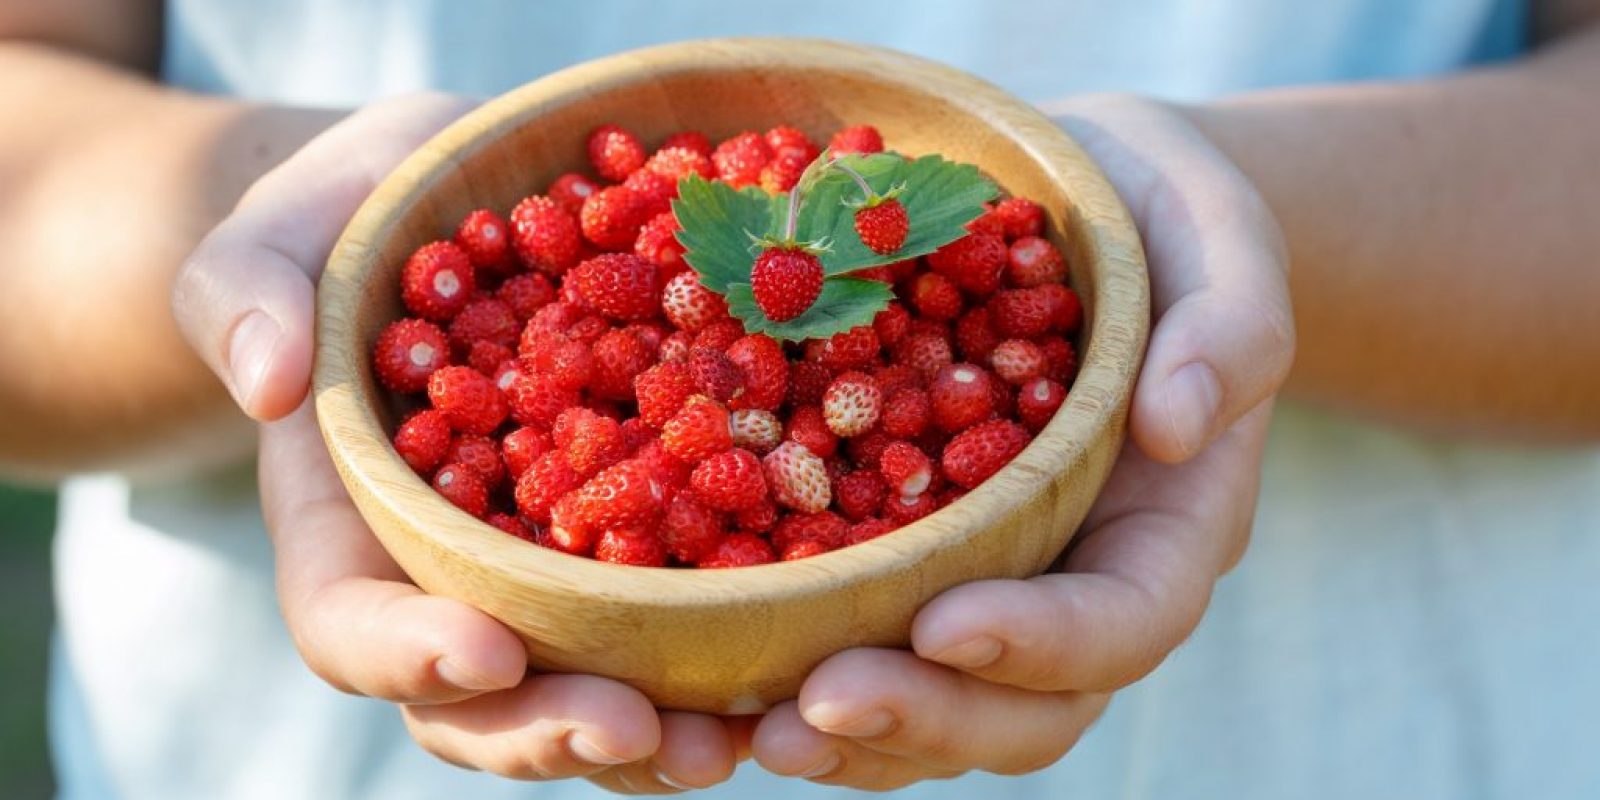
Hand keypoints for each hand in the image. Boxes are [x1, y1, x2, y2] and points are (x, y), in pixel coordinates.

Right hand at [172, 93, 738, 792]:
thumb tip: (267, 379)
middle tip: (642, 732)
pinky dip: (725, 645)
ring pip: (583, 683)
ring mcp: (546, 567)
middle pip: (480, 697)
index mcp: (347, 524)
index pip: (351, 624)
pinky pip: (674, 608)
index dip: (412, 655)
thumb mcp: (284, 228)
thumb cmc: (356, 217)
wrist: (461, 205)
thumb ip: (250, 290)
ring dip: (652, 732)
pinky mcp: (636, 534)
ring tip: (732, 738)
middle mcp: (448, 573)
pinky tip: (797, 651)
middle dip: (553, 729)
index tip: (492, 649)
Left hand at [750, 94, 1294, 788]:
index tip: (943, 626)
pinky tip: (717, 683)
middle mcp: (1080, 582)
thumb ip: (1230, 327)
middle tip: (814, 708)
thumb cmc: (1160, 221)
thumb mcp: (1219, 238)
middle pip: (1026, 707)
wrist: (1084, 210)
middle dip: (924, 718)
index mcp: (1168, 525)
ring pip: (941, 706)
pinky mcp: (915, 560)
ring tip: (756, 728)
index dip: (1042, 643)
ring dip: (853, 736)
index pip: (1126, 620)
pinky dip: (798, 676)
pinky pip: (867, 645)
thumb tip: (1176, 426)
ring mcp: (997, 584)